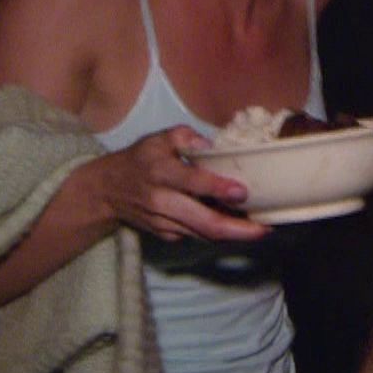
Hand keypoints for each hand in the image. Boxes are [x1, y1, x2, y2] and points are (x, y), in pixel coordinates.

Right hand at [83, 126, 269, 242]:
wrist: (108, 190)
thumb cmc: (140, 160)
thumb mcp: (158, 139)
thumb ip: (185, 137)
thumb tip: (210, 146)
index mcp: (161, 172)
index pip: (192, 182)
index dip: (218, 189)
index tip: (242, 192)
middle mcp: (162, 201)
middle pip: (203, 222)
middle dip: (236, 229)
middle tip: (264, 229)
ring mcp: (163, 222)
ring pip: (203, 234)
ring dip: (232, 234)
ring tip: (259, 228)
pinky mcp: (165, 234)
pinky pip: (196, 235)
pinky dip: (217, 233)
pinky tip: (237, 226)